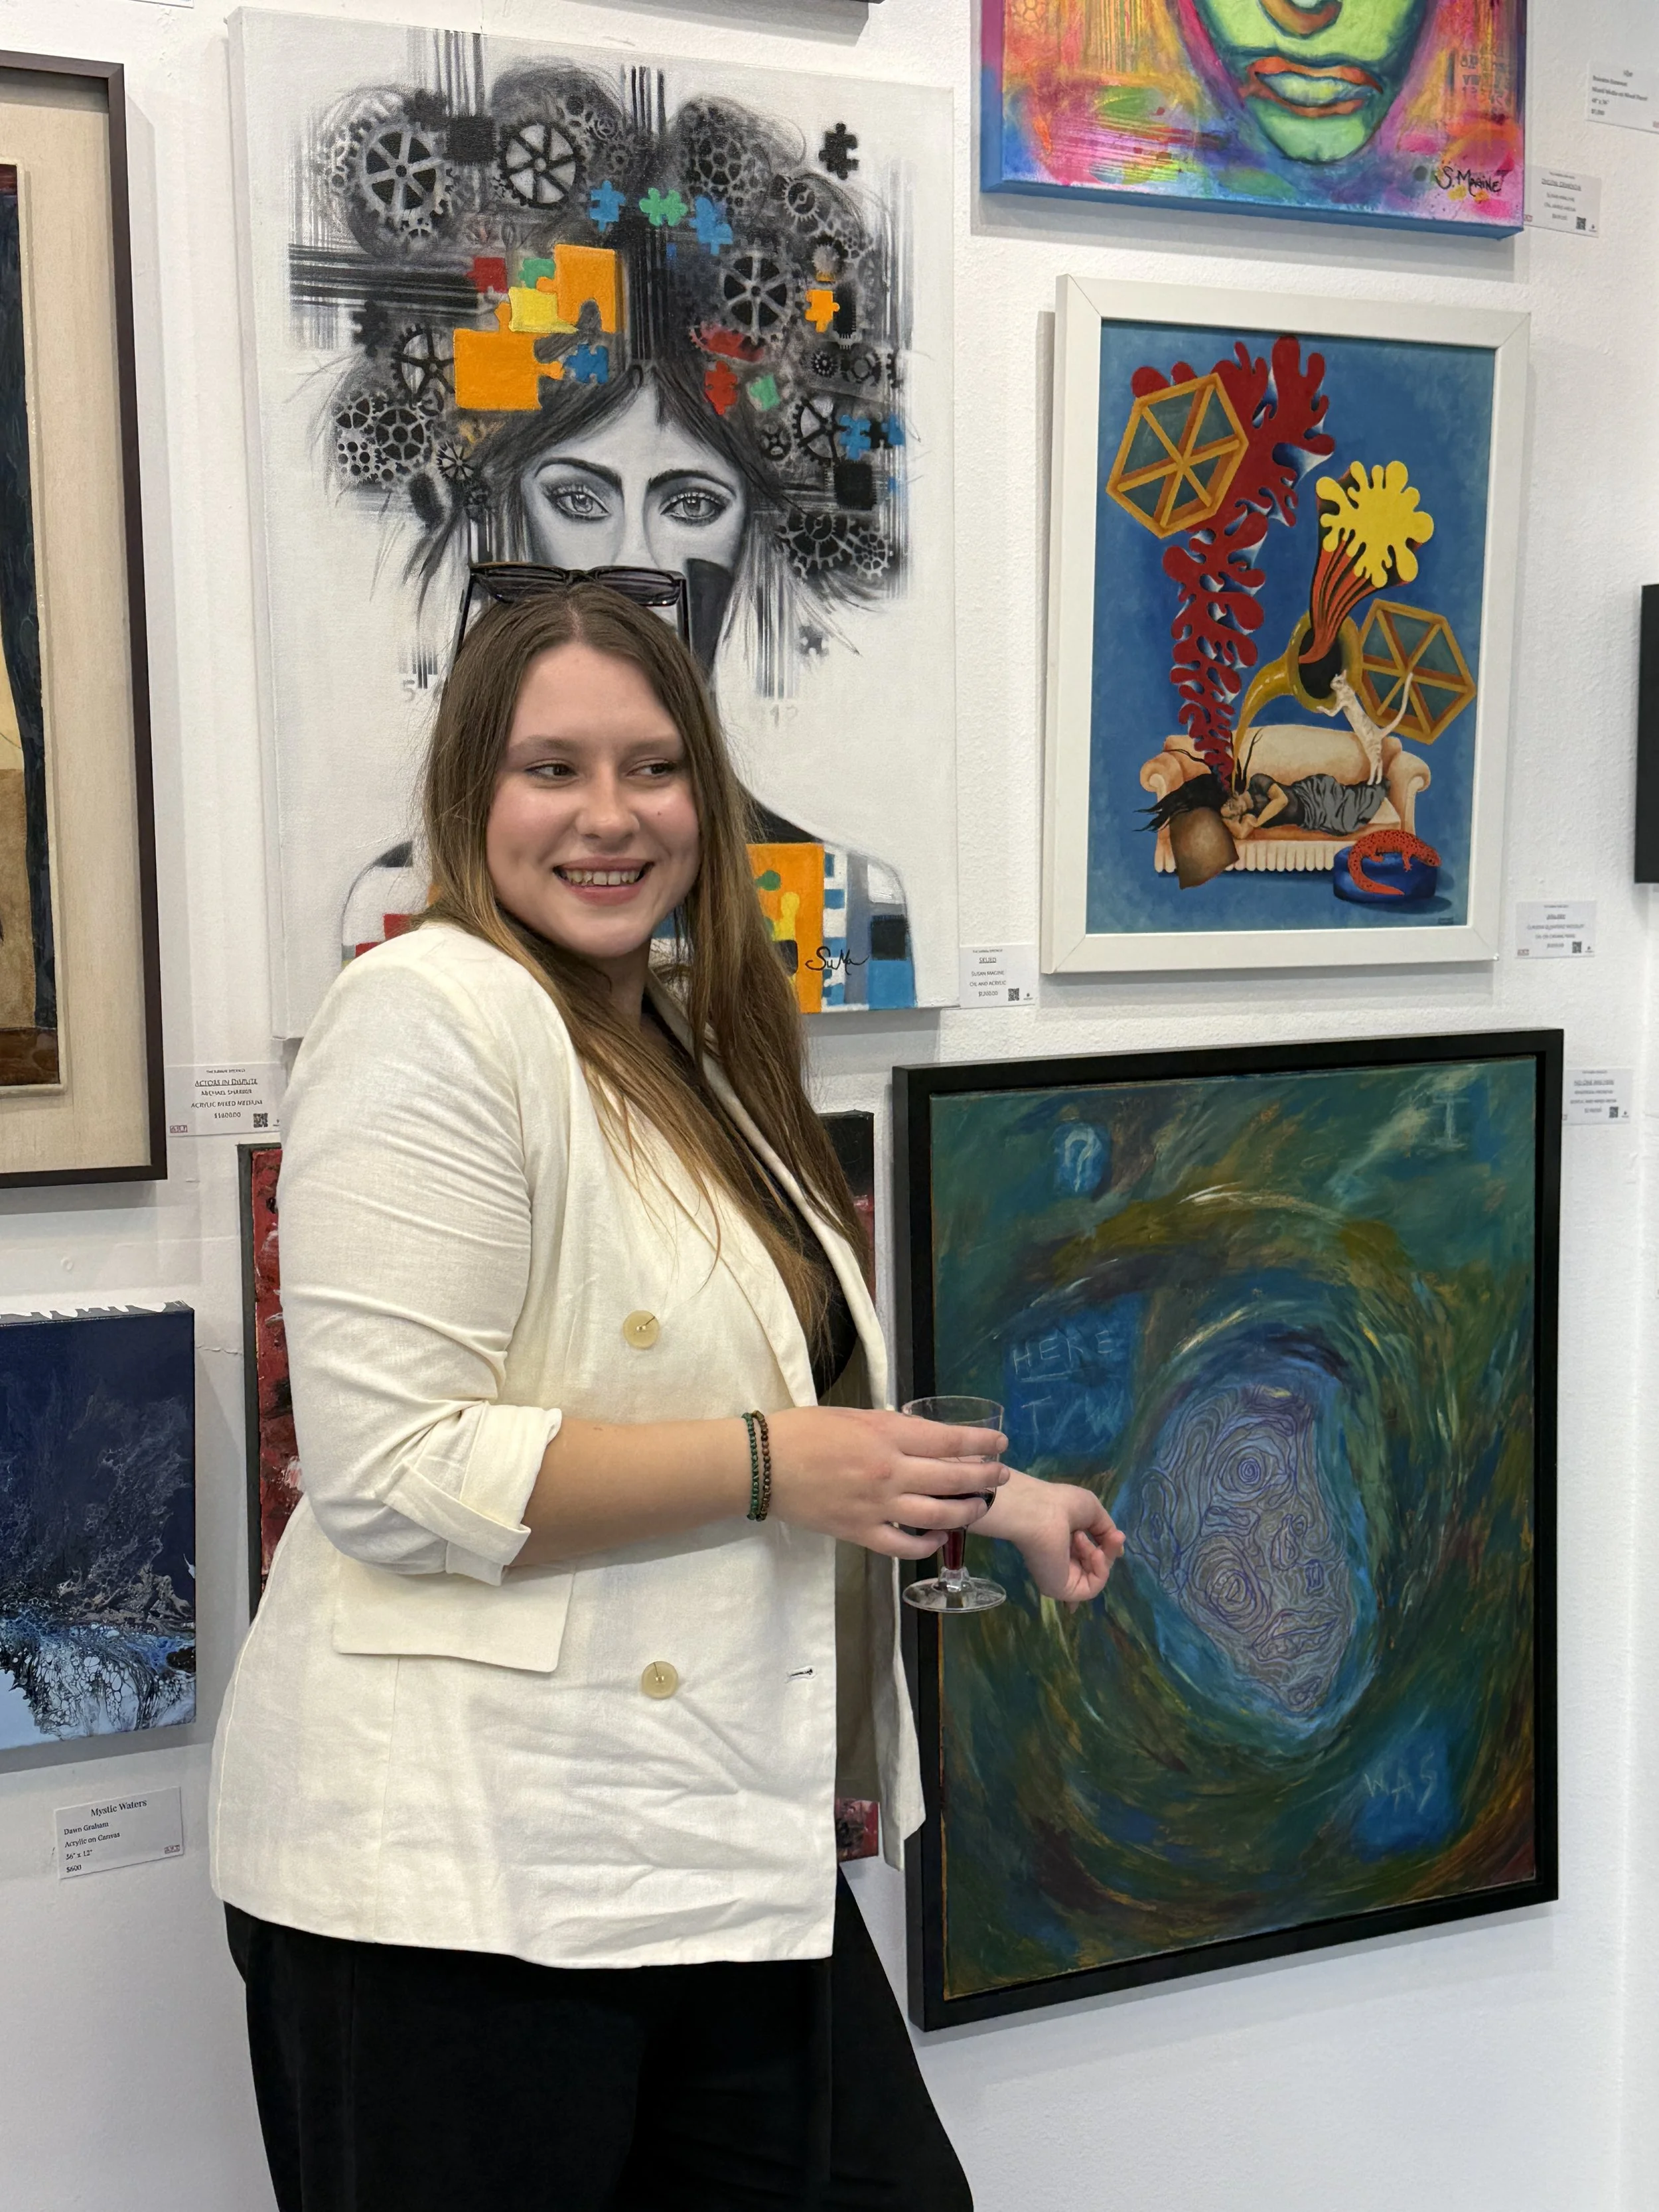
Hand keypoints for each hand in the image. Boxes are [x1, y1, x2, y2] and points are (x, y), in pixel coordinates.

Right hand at [766, 1406, 1009, 1559]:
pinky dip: (927, 1545)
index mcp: (886, 1435)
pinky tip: (939, 1538)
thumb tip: (922, 1438)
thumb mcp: (854, 1416)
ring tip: (981, 1506)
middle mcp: (889, 1471)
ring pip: (938, 1514)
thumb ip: (890, 1429)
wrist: (764, 1466)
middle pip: (952, 1477)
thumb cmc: (803, 1431)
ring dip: (966, 1511)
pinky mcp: (861, 1532)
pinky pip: (905, 1546)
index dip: (980, 1442)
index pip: (947, 1440)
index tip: (1000, 1443)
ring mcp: (877, 1506)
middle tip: (1001, 1476)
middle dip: (984, 1477)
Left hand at [976, 1470, 1124, 1607]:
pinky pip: (1091, 1588)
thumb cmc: (1063, 1505)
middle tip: (1115, 1537)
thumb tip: (1119, 1553)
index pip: (1082, 1558)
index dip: (1101, 1554)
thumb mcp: (1093, 1512)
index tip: (1116, 1538)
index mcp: (1062, 1543)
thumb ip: (1106, 1532)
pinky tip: (1096, 1554)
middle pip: (1092, 1567)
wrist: (1044, 1513)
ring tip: (1093, 1540)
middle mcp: (1059, 1562)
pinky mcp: (1061, 1590)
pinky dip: (1101, 1571)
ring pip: (1094, 1577)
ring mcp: (1060, 1577)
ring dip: (1103, 1558)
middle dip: (1107, 1552)